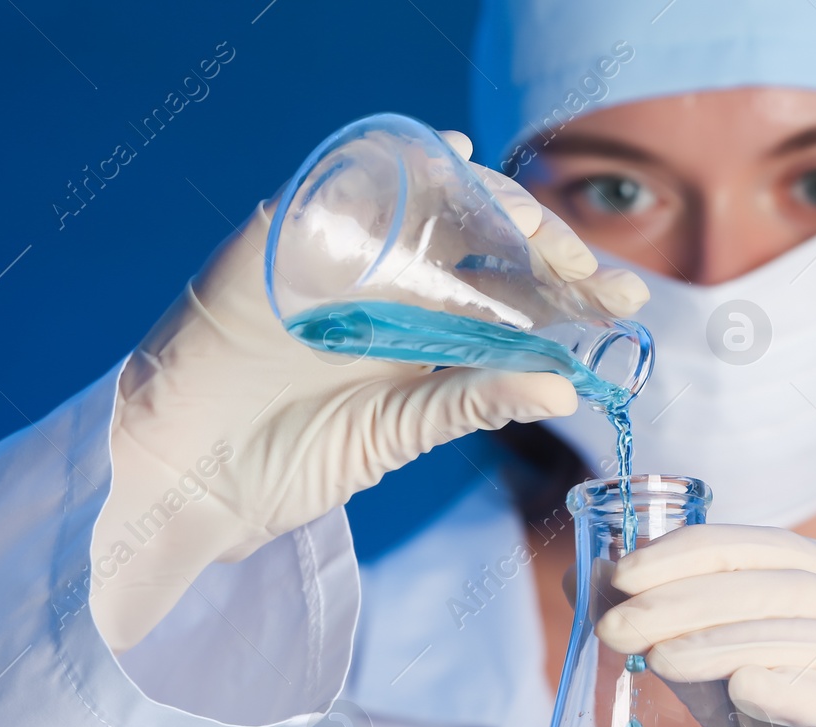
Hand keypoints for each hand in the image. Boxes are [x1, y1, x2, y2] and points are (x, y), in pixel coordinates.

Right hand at [90, 131, 648, 652]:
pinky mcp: (288, 236)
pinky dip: (400, 167)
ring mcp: (344, 255)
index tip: (628, 305)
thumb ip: (473, 403)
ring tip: (540, 228)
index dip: (574, 290)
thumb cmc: (288, 461)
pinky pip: (346, 181)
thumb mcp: (398, 435)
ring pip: (432, 199)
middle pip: (488, 239)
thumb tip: (566, 387)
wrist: (187, 478)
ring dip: (493, 202)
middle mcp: (397, 284)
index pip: (517, 293)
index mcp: (429, 332)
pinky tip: (448, 158)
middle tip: (598, 275)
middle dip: (550, 249)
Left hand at [596, 523, 815, 726]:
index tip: (622, 574)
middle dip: (695, 600)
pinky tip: (745, 687)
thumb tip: (590, 585)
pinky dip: (804, 693)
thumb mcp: (734, 693)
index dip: (694, 553)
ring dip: (734, 644)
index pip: (772, 548)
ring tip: (663, 658)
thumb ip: (678, 637)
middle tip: (621, 623)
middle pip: (791, 589)